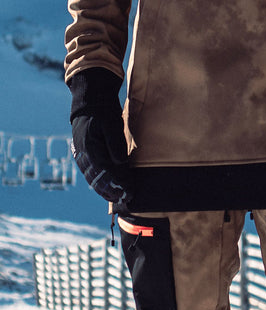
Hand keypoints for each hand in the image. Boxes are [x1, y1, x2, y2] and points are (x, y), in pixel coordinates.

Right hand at [69, 68, 132, 204]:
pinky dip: (98, 184)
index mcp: (90, 146)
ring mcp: (80, 154)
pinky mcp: (82, 154)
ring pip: (91, 178)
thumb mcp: (113, 124)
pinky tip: (106, 191)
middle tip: (126, 199)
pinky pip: (88, 174)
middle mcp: (83, 153)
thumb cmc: (104, 111)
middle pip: (97, 179)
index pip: (106, 171)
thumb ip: (116, 144)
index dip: (118, 184)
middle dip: (112, 191)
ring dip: (104, 191)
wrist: (90, 100)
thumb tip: (120, 164)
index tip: (130, 192)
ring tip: (117, 199)